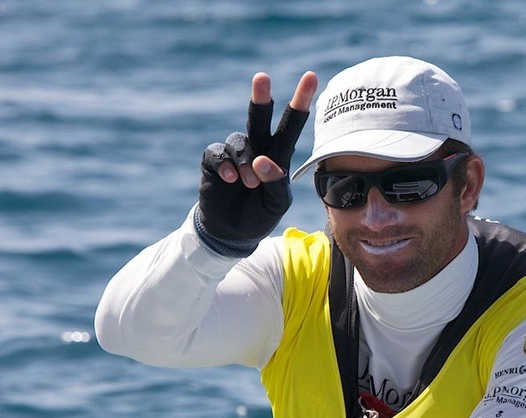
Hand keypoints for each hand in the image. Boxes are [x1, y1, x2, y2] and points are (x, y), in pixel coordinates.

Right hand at [195, 71, 318, 255]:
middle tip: (262, 77)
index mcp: (278, 154)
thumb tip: (260, 160)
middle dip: (261, 97)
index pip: (291, 124)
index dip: (301, 101)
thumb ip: (275, 182)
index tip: (311, 76)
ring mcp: (234, 153)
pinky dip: (225, 165)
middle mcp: (256, 147)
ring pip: (239, 141)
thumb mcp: (277, 204)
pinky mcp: (214, 161)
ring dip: (244, 163)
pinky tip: (230, 179)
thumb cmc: (260, 215)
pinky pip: (218, 153)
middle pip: (259, 116)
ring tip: (247, 183)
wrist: (232, 232)